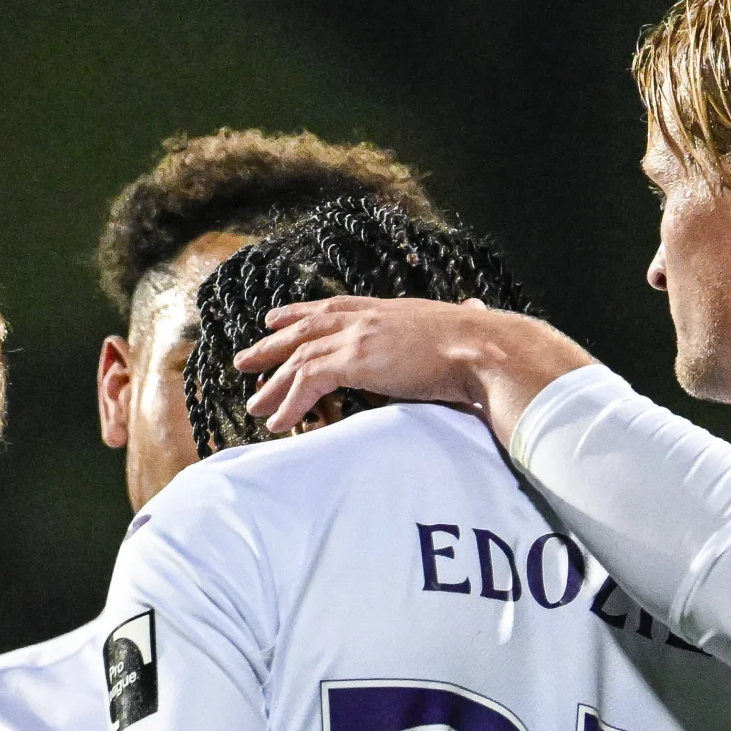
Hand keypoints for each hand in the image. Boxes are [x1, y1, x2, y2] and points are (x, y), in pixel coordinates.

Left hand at [234, 297, 590, 439]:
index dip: (302, 313)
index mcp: (388, 310)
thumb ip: (464, 318)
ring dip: (274, 383)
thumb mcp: (467, 324)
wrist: (485, 350)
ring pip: (300, 357)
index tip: (276, 320)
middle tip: (244, 360)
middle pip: (305, 329)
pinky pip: (308, 382)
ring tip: (253, 404)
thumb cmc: (484, 346)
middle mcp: (367, 318)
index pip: (334, 307)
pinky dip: (290, 403)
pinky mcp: (354, 360)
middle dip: (272, 345)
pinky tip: (279, 422)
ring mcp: (358, 337)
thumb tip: (478, 311)